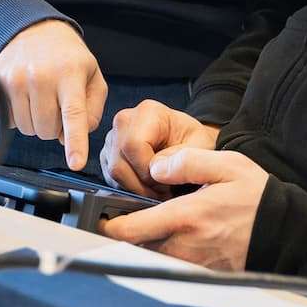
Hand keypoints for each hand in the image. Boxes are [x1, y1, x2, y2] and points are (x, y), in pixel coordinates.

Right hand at [0, 20, 107, 169]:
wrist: (33, 30)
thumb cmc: (67, 57)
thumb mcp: (92, 75)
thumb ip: (93, 109)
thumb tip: (74, 136)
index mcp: (70, 73)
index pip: (74, 114)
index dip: (75, 142)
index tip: (76, 163)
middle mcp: (41, 76)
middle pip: (47, 130)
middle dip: (54, 127)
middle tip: (57, 106)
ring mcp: (16, 79)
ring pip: (27, 129)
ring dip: (37, 123)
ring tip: (42, 99)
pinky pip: (9, 121)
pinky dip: (19, 116)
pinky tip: (26, 96)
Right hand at [100, 100, 219, 197]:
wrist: (185, 137)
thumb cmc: (191, 139)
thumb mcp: (199, 145)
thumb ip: (181, 156)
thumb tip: (155, 170)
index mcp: (148, 112)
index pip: (133, 145)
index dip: (147, 172)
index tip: (165, 183)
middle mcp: (125, 121)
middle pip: (119, 164)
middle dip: (141, 186)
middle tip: (162, 193)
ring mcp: (113, 137)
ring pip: (113, 174)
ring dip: (136, 189)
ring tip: (157, 190)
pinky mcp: (108, 153)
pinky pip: (110, 178)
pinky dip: (129, 188)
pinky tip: (147, 187)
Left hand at [101, 149, 268, 270]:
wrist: (284, 232)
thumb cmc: (257, 198)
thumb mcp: (227, 165)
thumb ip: (187, 163)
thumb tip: (156, 167)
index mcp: (186, 218)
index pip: (130, 230)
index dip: (107, 225)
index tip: (100, 216)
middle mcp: (184, 245)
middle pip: (133, 246)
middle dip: (123, 231)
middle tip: (122, 213)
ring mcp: (190, 262)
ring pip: (148, 254)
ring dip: (141, 241)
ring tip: (148, 220)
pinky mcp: (198, 271)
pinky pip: (168, 262)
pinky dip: (160, 250)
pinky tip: (171, 233)